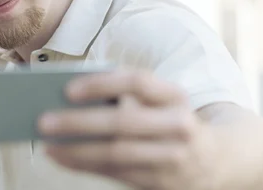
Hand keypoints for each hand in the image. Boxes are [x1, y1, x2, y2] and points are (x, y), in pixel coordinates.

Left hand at [37, 70, 217, 189]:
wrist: (219, 160)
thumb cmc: (170, 119)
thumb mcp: (160, 100)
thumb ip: (126, 95)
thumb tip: (70, 97)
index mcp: (175, 96)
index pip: (138, 82)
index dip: (102, 84)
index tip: (68, 88)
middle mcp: (179, 126)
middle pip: (123, 123)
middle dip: (79, 123)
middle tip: (44, 120)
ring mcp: (174, 159)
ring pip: (117, 154)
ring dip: (76, 150)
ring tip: (47, 143)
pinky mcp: (164, 184)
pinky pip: (117, 173)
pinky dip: (85, 165)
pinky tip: (62, 156)